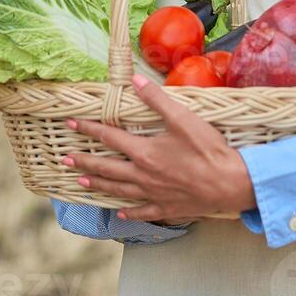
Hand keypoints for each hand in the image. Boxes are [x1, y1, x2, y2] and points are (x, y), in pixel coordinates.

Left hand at [61, 73, 257, 222]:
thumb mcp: (184, 118)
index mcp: (145, 152)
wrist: (231, 184)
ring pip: (119, 190)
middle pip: (107, 168)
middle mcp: (143, 175)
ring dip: (98, 185)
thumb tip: (136, 81)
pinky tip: (119, 214)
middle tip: (65, 160)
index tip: (71, 124)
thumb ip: (158, 100)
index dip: (89, 129)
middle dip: (84, 161)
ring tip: (81, 182)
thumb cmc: (208, 150)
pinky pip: (142, 212)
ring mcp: (153, 194)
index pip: (109, 138)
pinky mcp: (166, 208)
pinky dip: (128, 213)